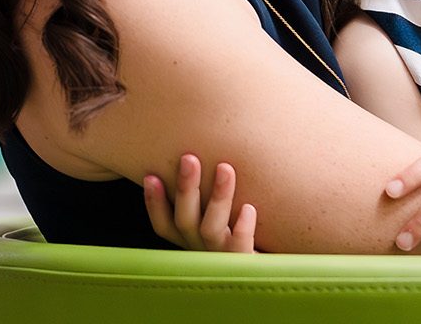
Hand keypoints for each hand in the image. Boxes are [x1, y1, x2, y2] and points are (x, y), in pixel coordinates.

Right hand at [142, 153, 257, 252]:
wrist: (271, 272)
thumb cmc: (243, 237)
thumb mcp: (222, 219)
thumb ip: (209, 198)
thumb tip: (207, 149)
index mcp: (190, 239)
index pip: (164, 224)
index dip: (154, 203)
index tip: (150, 175)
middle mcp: (200, 248)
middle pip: (185, 220)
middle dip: (185, 188)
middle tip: (189, 157)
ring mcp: (221, 257)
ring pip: (211, 228)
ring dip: (217, 197)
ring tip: (225, 167)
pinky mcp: (244, 262)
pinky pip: (240, 247)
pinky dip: (243, 228)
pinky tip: (249, 207)